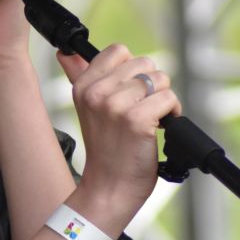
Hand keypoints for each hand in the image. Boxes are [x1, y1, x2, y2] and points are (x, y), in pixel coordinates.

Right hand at [57, 44, 181, 230]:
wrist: (109, 187)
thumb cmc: (105, 149)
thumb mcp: (86, 108)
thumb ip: (78, 76)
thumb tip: (66, 52)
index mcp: (83, 86)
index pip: (119, 51)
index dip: (133, 71)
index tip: (132, 92)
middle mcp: (96, 93)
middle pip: (144, 64)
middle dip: (152, 86)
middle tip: (144, 108)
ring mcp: (115, 106)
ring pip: (160, 80)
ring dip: (163, 99)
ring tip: (152, 119)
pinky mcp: (136, 120)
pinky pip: (169, 99)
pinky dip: (173, 113)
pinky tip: (160, 127)